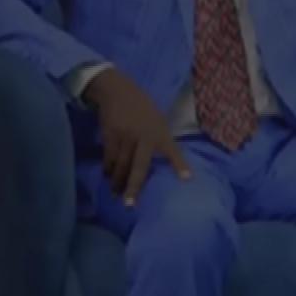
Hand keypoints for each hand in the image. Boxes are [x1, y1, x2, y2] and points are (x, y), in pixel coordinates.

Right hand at [82, 68, 191, 205]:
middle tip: (129, 204)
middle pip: (138, 167)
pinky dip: (108, 169)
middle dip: (133, 186)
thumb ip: (161, 140)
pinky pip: (109, 158)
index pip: (173, 151)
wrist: (118, 91)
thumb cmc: (143, 109)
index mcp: (160, 133)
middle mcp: (144, 137)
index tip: (187, 179)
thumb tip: (164, 161)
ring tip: (117, 196)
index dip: (180, 165)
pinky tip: (108, 178)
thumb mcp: (159, 121)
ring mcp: (125, 137)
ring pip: (120, 165)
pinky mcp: (110, 136)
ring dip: (118, 182)